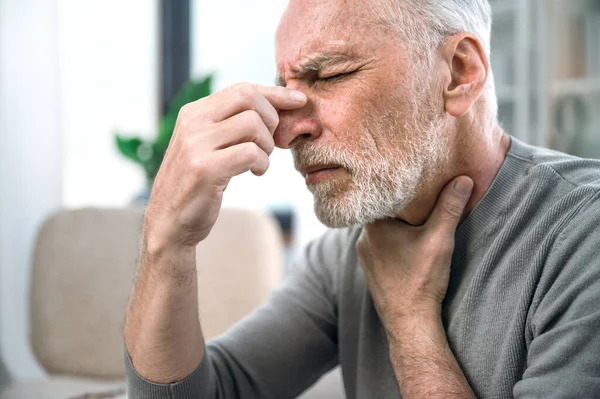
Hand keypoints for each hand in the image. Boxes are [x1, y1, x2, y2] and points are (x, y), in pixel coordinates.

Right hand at [144, 83, 306, 252]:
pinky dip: (263, 163)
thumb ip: (230, 125)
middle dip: (271, 118)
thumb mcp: (207, 145)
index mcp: (193, 113)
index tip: (297, 101)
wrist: (169, 221)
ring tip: (260, 160)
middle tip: (270, 142)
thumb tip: (275, 105)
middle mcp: (192, 123)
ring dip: (266, 145)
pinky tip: (256, 172)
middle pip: (248, 98)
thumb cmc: (197, 182)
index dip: (274, 94)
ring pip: (253, 124)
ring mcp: (196, 145)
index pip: (241, 89)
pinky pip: (251, 153)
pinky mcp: (206, 169)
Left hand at [356, 176, 473, 328]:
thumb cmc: (420, 280)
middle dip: (402, 204)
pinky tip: (409, 241)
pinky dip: (394, 240)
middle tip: (420, 192)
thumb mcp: (439, 239)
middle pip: (383, 211)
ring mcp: (365, 255)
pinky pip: (382, 245)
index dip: (398, 184)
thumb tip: (462, 179)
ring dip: (398, 224)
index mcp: (372, 225)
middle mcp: (363, 238)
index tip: (413, 176)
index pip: (382, 195)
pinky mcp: (372, 269)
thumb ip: (449, 207)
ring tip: (418, 215)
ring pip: (382, 229)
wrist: (409, 322)